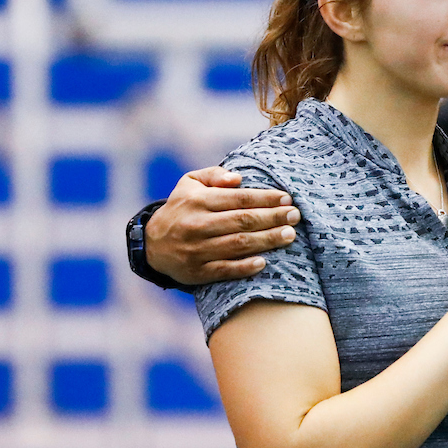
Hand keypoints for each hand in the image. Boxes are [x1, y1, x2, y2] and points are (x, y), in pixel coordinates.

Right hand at [145, 166, 300, 284]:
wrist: (153, 244)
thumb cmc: (182, 208)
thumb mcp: (190, 183)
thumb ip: (214, 175)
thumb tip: (238, 178)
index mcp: (198, 201)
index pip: (239, 199)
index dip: (266, 199)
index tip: (287, 199)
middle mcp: (197, 224)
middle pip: (243, 221)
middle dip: (273, 218)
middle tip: (295, 216)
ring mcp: (196, 250)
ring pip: (238, 245)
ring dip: (267, 240)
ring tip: (290, 235)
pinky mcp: (197, 272)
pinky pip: (225, 270)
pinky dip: (245, 267)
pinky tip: (264, 262)